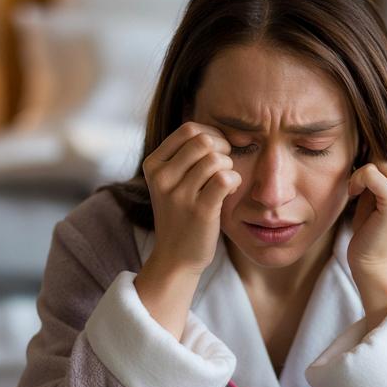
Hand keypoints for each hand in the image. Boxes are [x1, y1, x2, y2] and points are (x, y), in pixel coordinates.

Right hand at [135, 122, 241, 337]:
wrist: (176, 257)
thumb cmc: (181, 214)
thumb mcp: (171, 181)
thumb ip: (185, 154)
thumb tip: (217, 131)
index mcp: (153, 164)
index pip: (189, 129)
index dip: (211, 134)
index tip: (218, 150)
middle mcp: (162, 177)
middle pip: (204, 141)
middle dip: (222, 150)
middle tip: (224, 167)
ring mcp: (179, 195)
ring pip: (216, 159)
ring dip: (229, 168)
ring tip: (224, 183)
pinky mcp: (199, 210)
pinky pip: (225, 178)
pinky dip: (234, 181)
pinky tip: (228, 192)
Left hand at [346, 161, 386, 326]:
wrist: (374, 263)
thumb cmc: (371, 227)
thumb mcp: (376, 188)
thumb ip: (379, 163)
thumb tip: (370, 133)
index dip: (369, 153)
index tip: (361, 176)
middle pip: (384, 147)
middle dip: (364, 163)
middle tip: (357, 187)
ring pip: (376, 159)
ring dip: (359, 174)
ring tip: (357, 193)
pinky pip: (369, 171)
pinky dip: (356, 181)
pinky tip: (354, 194)